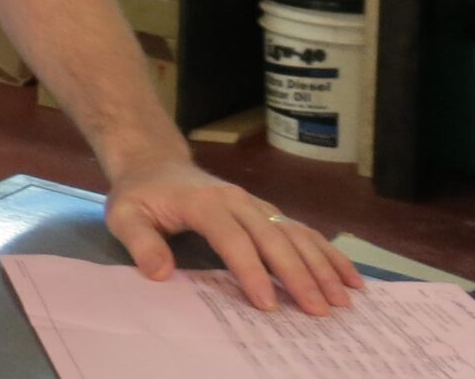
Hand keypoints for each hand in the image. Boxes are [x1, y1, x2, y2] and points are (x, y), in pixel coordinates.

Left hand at [104, 159, 361, 315]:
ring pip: (295, 234)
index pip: (232, 238)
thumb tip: (159, 272)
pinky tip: (350, 276)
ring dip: (322, 266)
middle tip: (318, 310)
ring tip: (344, 299)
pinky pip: (302, 231)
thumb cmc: (140, 195)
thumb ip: (140, 242)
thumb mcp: (125, 215)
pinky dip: (328, 253)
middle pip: (273, 237)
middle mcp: (238, 201)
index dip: (250, 270)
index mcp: (204, 202)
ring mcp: (256, 205)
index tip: (267, 303)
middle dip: (298, 275)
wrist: (155, 164)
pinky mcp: (267, 212)